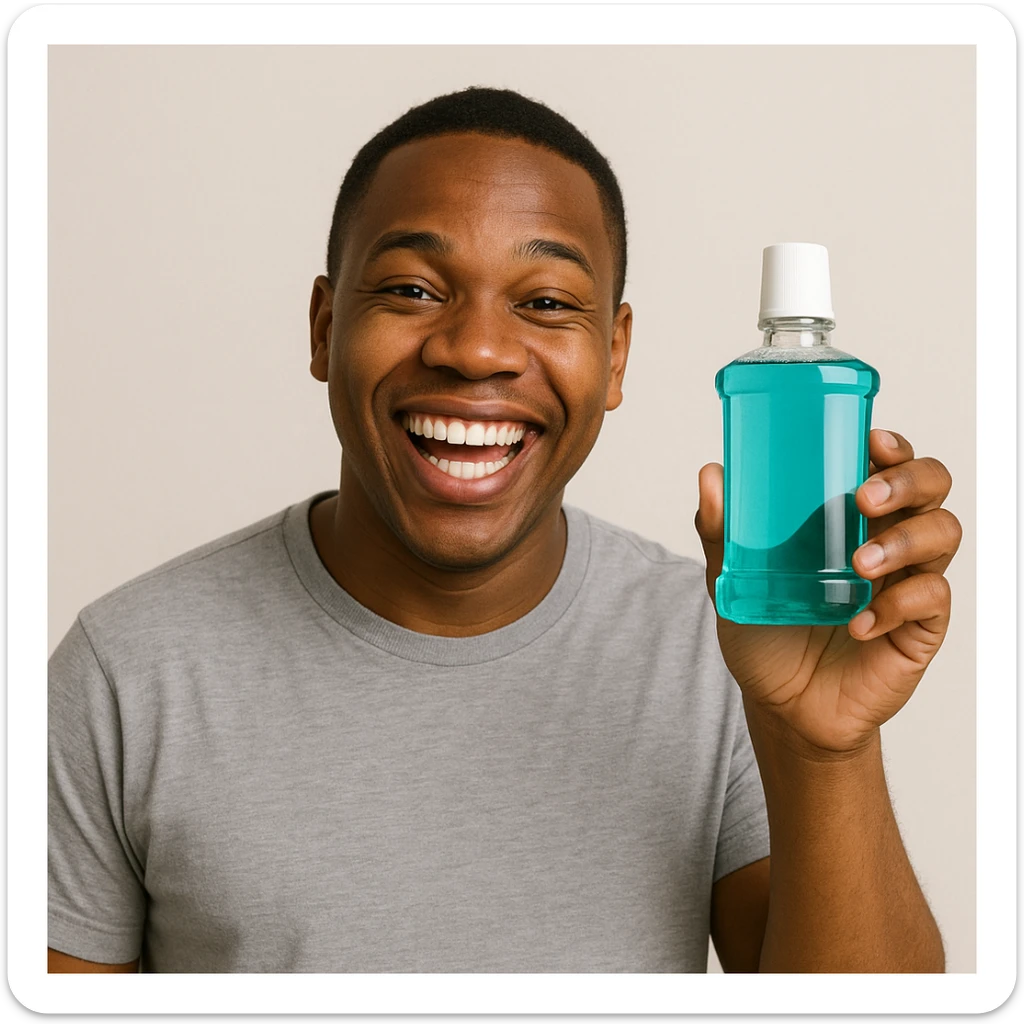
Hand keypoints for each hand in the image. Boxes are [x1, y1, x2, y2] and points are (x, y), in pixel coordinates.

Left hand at [695, 429, 961, 754]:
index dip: (893, 447)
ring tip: (859, 563)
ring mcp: (908, 580)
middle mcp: (888, 538)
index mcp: (850, 517)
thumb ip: (723, 533)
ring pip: (943, 533)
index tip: (871, 441)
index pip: (890, 463)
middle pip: (931, 485)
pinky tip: (860, 623)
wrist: (782, 705)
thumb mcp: (735, 581)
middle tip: (864, 499)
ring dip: (905, 541)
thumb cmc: (766, 634)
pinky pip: (932, 599)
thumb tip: (711, 476)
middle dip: (907, 480)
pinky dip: (897, 604)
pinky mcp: (920, 626)